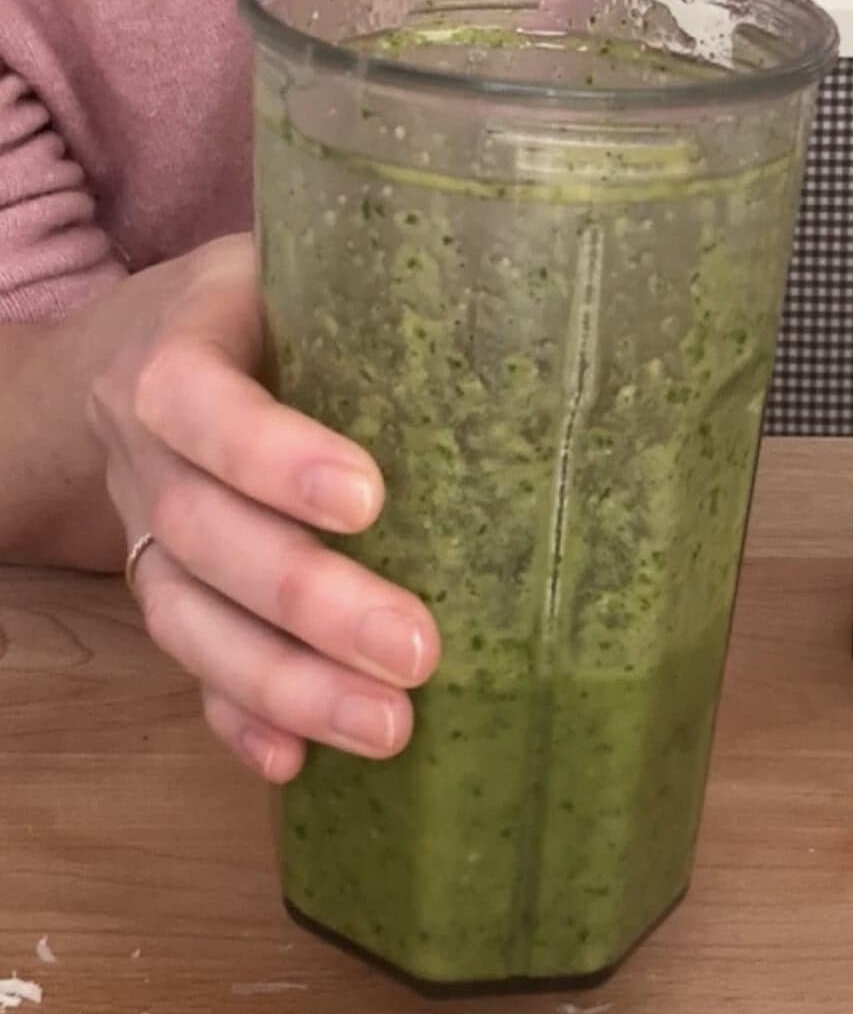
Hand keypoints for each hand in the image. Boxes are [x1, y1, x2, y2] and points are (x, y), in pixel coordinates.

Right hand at [86, 236, 438, 783]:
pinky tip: (295, 765)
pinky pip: (183, 662)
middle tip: (417, 650)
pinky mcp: (159, 584)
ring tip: (388, 728)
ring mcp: (141, 522)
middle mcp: (146, 445)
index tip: (368, 498)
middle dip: (307, 601)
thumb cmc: (264, 294)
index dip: (272, 455)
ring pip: (187, 615)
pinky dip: (236, 716)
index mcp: (179, 345)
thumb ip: (379, 280)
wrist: (144, 342)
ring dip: (284, 682)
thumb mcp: (298, 259)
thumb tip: (537, 293)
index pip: (202, 402)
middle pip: (204, 532)